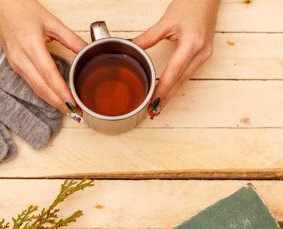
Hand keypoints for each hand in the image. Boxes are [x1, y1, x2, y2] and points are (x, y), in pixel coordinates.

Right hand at [0, 0, 86, 116]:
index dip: (62, 92)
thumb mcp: (51, 21)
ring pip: (36, 89)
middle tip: (76, 113)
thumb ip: (71, 38)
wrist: (0, 4)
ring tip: (69, 109)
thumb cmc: (22, 9)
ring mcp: (15, 64)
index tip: (75, 103)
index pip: (50, 75)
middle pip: (42, 88)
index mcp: (31, 45)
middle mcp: (20, 58)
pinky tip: (55, 98)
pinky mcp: (14, 65)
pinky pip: (31, 84)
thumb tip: (88, 51)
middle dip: (59, 104)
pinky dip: (44, 94)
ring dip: (52, 102)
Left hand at [134, 0, 219, 117]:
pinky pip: (188, 73)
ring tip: (158, 106)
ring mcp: (204, 54)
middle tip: (153, 111)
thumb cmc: (191, 4)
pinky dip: (177, 84)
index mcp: (192, 43)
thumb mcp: (166, 21)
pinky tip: (169, 91)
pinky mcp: (204, 54)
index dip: (162, 89)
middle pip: (180, 81)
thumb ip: (148, 37)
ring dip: (172, 93)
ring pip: (185, 80)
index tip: (153, 102)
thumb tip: (131, 48)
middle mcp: (201, 52)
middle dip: (167, 97)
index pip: (173, 72)